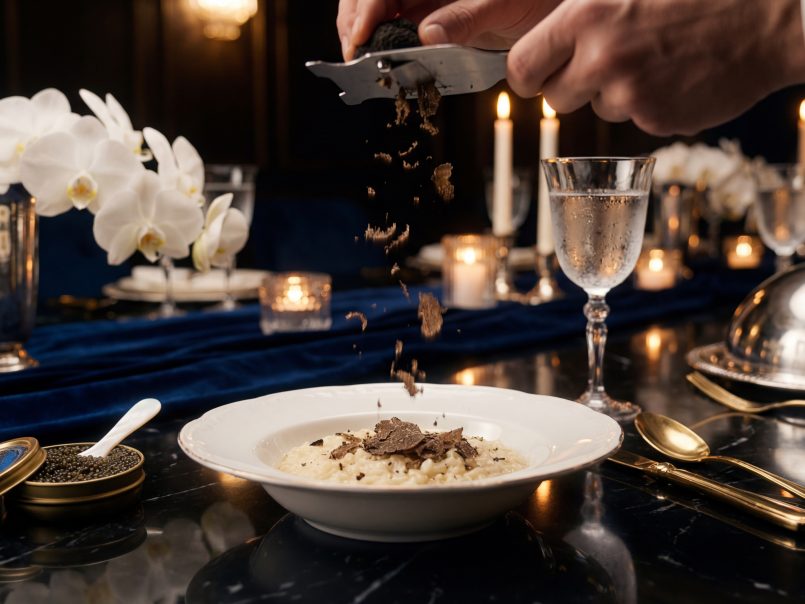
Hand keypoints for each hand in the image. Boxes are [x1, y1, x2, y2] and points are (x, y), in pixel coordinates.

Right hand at [337, 0, 561, 59]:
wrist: (556, 9)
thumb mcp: (505, 4)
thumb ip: (465, 17)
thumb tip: (427, 34)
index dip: (365, 8)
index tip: (360, 38)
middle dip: (356, 21)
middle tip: (357, 55)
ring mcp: (426, 0)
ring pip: (378, 11)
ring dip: (366, 34)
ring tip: (366, 59)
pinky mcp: (431, 18)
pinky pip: (398, 29)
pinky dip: (386, 46)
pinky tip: (385, 61)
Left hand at [507, 0, 804, 134]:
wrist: (769, 16)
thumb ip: (578, 13)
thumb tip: (538, 42)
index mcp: (584, 16)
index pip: (522, 67)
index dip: (529, 74)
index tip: (537, 74)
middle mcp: (601, 58)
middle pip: (554, 97)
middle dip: (571, 85)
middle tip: (604, 62)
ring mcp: (629, 94)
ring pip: (595, 109)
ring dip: (614, 92)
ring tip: (653, 59)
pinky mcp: (655, 120)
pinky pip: (632, 119)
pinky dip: (647, 104)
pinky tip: (673, 76)